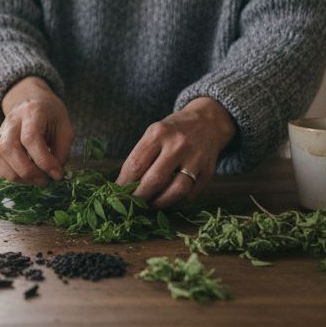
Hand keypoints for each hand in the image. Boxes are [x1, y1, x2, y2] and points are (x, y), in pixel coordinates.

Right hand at [0, 77, 73, 184]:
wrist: (31, 101)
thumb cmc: (50, 116)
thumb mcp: (65, 128)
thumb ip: (62, 151)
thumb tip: (54, 174)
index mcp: (32, 113)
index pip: (31, 138)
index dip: (44, 161)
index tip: (57, 174)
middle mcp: (12, 120)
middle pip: (9, 148)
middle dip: (27, 171)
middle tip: (44, 180)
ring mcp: (0, 130)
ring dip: (14, 175)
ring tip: (33, 180)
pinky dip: (4, 173)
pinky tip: (20, 175)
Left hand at [116, 98, 236, 208]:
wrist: (207, 121)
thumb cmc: (173, 131)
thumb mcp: (154, 133)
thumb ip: (142, 156)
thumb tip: (124, 185)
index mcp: (158, 133)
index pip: (136, 164)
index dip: (124, 183)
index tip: (117, 194)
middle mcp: (178, 144)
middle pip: (155, 180)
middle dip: (140, 197)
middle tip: (132, 204)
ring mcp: (196, 157)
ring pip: (176, 190)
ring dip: (160, 203)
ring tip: (150, 205)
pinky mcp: (208, 170)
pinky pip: (191, 192)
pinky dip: (178, 200)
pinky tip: (169, 198)